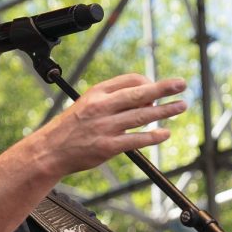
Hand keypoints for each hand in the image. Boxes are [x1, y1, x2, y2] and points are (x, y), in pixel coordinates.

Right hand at [34, 74, 185, 176]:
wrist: (49, 151)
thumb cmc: (70, 128)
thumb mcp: (86, 104)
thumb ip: (111, 99)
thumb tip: (142, 97)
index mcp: (97, 93)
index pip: (129, 80)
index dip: (147, 82)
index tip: (158, 89)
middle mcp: (102, 107)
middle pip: (139, 93)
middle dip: (163, 88)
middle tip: (181, 84)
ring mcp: (105, 127)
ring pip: (141, 115)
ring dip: (165, 110)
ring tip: (181, 106)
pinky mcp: (107, 147)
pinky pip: (136, 139)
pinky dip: (153, 136)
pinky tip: (165, 133)